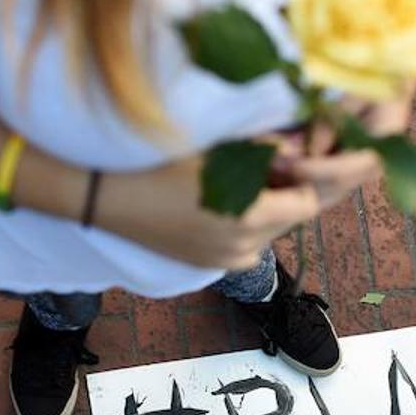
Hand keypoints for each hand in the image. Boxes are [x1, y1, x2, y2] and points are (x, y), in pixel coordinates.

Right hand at [95, 146, 381, 270]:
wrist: (107, 198)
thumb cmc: (159, 163)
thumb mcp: (217, 149)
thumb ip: (263, 150)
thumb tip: (297, 150)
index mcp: (250, 218)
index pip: (308, 202)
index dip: (307, 176)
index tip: (293, 155)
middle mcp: (244, 248)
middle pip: (292, 219)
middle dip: (291, 191)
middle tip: (276, 162)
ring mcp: (226, 262)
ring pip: (271, 232)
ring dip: (271, 206)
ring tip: (248, 176)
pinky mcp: (210, 265)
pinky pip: (247, 242)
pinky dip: (249, 221)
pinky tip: (226, 197)